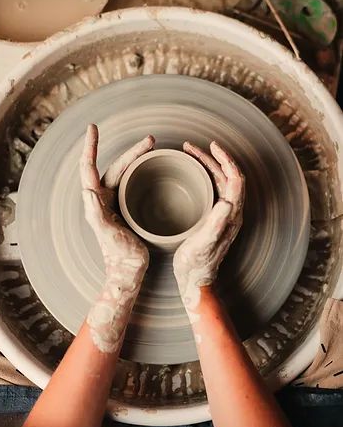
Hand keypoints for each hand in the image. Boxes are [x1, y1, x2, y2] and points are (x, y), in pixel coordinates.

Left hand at [80, 124, 154, 351]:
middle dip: (132, 151)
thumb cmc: (118, 255)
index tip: (93, 128)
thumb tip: (87, 190)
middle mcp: (104, 198)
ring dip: (138, 158)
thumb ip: (96, 214)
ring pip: (127, 172)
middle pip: (116, 166)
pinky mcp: (128, 208)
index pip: (90, 167)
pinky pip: (134, 183)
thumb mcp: (107, 234)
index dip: (91, 146)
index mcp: (96, 201)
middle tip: (151, 140)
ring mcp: (116, 202)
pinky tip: (154, 169)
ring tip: (154, 148)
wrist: (129, 271)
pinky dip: (142, 171)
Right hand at [173, 141, 244, 320]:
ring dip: (208, 166)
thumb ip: (216, 223)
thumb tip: (228, 202)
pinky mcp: (213, 218)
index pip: (235, 179)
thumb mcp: (204, 243)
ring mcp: (222, 215)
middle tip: (194, 147)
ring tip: (190, 155)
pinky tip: (191, 176)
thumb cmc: (196, 264)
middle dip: (214, 158)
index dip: (226, 160)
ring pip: (220, 182)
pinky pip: (213, 191)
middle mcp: (231, 213)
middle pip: (227, 177)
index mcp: (231, 215)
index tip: (212, 146)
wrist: (194, 280)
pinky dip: (204, 177)